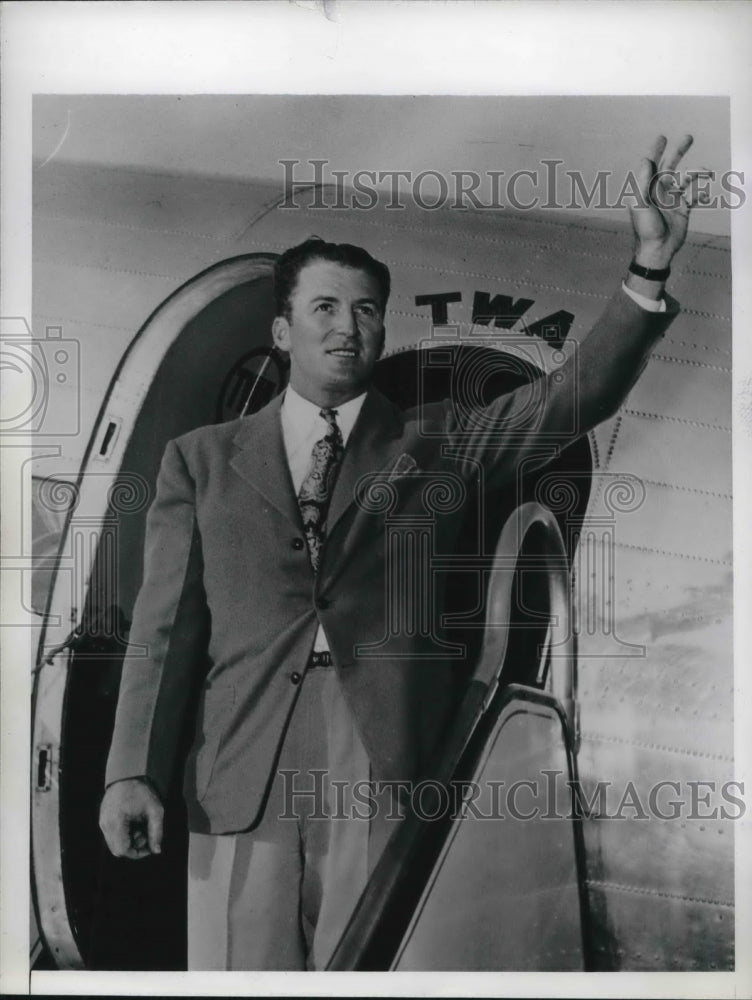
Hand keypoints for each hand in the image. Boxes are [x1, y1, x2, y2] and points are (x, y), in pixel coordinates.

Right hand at [99, 777, 163, 858]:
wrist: (127, 774)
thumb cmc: (142, 790)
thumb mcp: (155, 810)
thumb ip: (156, 832)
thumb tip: (157, 851)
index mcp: (116, 821)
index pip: (122, 850)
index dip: (137, 852)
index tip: (149, 846)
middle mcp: (105, 824)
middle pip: (117, 849)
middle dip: (133, 847)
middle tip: (145, 834)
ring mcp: (102, 821)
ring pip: (114, 843)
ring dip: (128, 841)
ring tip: (139, 826)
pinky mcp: (103, 819)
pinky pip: (112, 835)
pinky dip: (123, 834)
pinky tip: (133, 823)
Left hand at [629, 134, 706, 268]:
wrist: (657, 250)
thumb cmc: (645, 229)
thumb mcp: (640, 204)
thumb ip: (642, 182)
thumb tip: (646, 160)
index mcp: (647, 188)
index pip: (652, 164)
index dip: (656, 150)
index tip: (662, 138)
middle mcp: (659, 191)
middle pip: (670, 166)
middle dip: (679, 151)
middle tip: (689, 137)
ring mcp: (672, 199)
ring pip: (686, 179)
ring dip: (696, 173)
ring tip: (707, 172)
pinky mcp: (682, 209)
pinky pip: (694, 196)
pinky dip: (701, 193)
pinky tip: (704, 195)